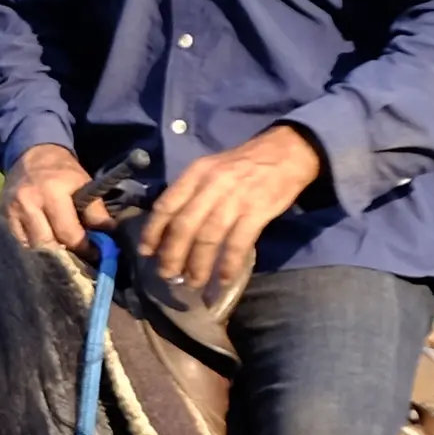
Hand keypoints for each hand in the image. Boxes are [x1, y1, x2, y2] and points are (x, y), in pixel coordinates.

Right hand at [2, 142, 95, 253]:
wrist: (30, 155)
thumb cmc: (61, 172)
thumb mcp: (83, 183)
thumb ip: (96, 211)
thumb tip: (109, 236)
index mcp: (51, 192)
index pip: (68, 233)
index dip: (84, 249)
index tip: (95, 255)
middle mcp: (27, 202)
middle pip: (47, 245)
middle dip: (65, 257)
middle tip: (78, 260)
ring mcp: (10, 211)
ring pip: (30, 248)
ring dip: (47, 257)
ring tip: (61, 257)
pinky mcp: (0, 217)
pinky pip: (16, 244)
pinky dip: (31, 250)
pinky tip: (42, 251)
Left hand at [141, 124, 322, 301]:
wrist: (286, 151)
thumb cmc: (244, 164)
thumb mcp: (211, 168)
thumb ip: (192, 192)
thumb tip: (171, 227)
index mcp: (196, 173)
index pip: (167, 204)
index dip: (153, 231)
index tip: (146, 252)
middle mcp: (212, 185)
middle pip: (184, 226)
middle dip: (172, 255)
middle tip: (167, 275)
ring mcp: (235, 199)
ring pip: (208, 238)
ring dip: (198, 265)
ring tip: (192, 282)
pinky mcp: (257, 211)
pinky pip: (238, 244)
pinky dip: (228, 265)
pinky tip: (222, 280)